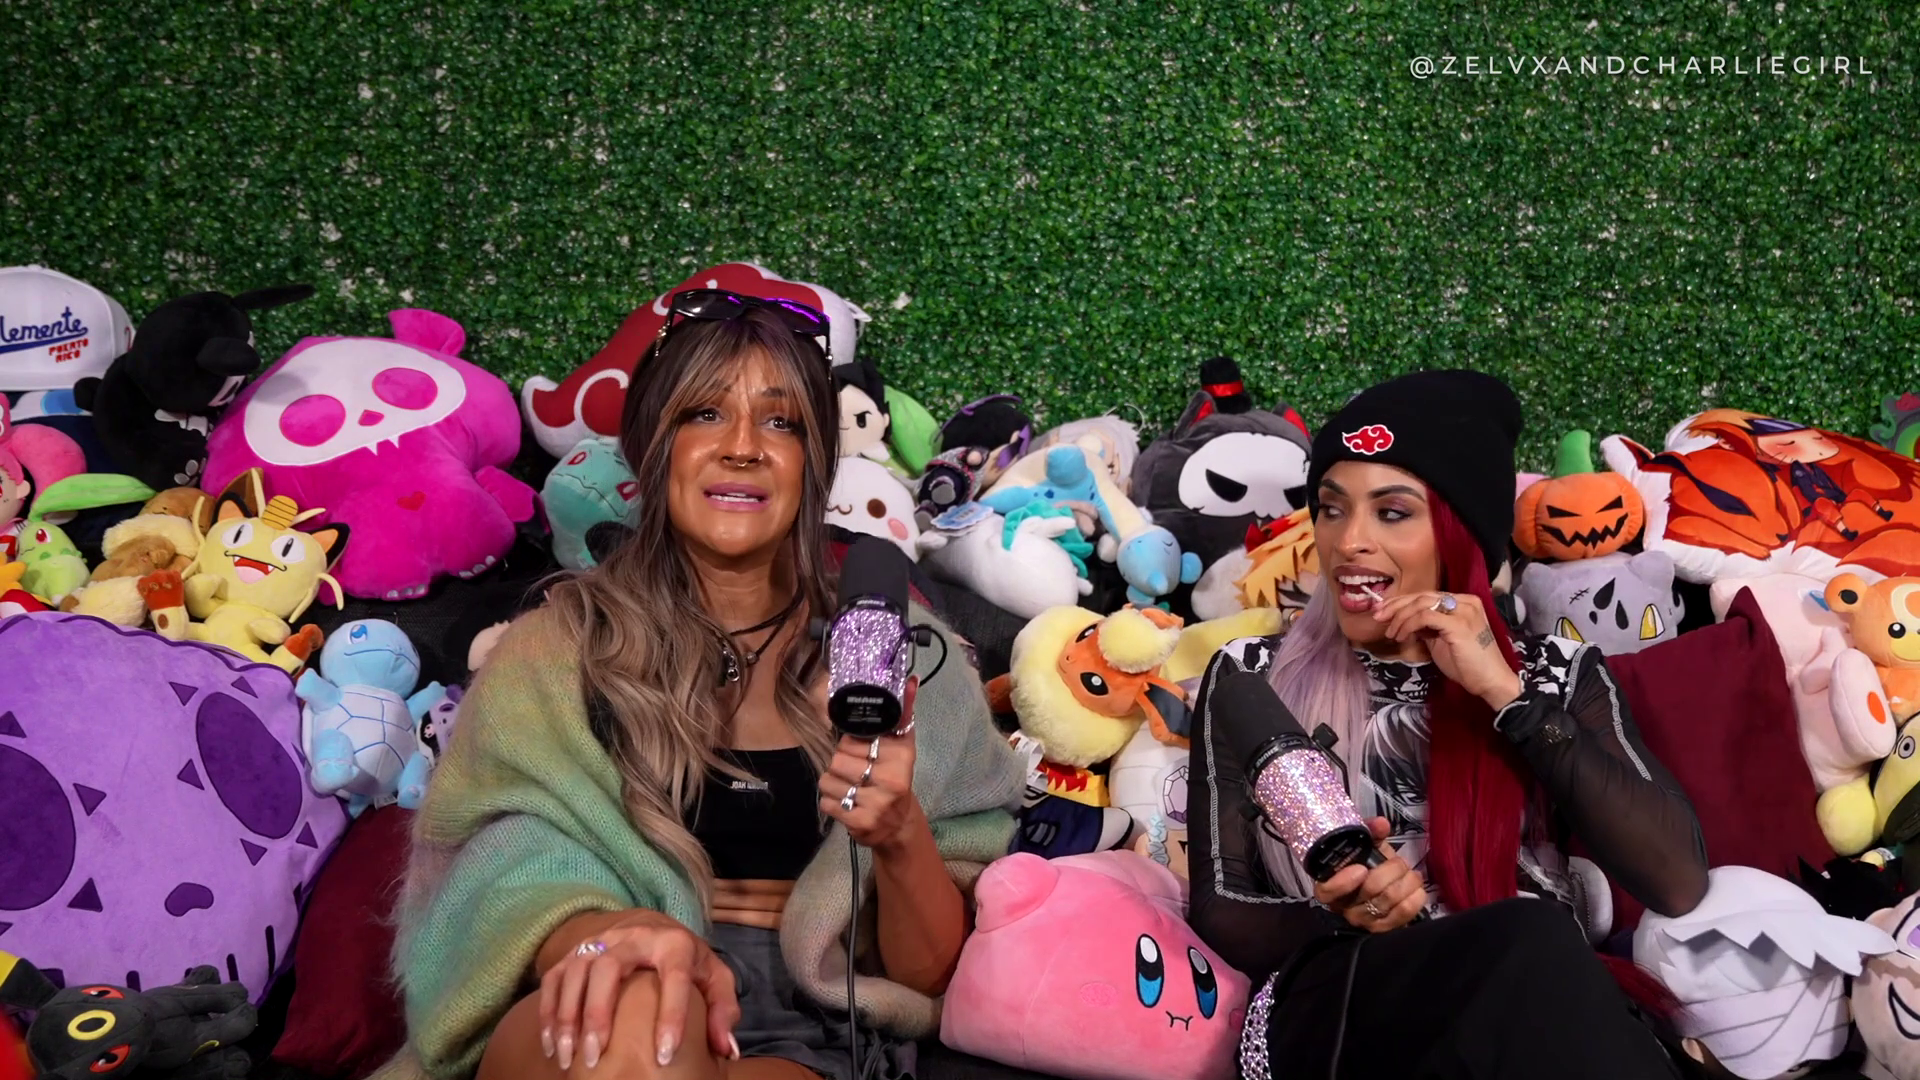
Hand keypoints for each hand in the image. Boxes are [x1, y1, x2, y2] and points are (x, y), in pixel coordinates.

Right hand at [538, 910, 739, 1071]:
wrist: (650, 924)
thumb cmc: (685, 960)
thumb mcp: (713, 977)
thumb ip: (722, 1009)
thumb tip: (726, 1049)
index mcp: (674, 944)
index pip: (674, 976)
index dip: (671, 1016)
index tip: (664, 1056)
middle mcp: (633, 937)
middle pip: (608, 968)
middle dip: (598, 1014)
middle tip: (595, 1057)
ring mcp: (599, 941)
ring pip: (575, 972)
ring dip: (566, 1016)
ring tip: (568, 1058)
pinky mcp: (575, 951)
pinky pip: (554, 978)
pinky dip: (548, 1012)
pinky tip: (551, 1045)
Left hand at [818, 678, 921, 851]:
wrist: (898, 825)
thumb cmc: (895, 779)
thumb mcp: (902, 747)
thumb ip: (902, 713)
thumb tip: (911, 679)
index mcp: (900, 756)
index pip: (852, 740)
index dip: (851, 745)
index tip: (864, 753)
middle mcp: (890, 780)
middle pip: (837, 759)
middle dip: (841, 766)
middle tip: (857, 773)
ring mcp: (875, 804)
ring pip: (828, 781)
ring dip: (834, 785)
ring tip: (851, 789)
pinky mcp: (860, 823)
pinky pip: (826, 803)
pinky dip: (831, 803)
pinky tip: (847, 804)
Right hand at [1313, 818, 1426, 932]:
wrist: (1384, 886)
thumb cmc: (1369, 865)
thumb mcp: (1366, 846)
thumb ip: (1370, 833)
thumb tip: (1381, 824)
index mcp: (1331, 884)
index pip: (1327, 891)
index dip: (1342, 882)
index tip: (1361, 868)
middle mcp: (1345, 906)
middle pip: (1370, 890)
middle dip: (1392, 869)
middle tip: (1399, 862)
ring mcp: (1364, 921)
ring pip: (1390, 899)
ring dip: (1407, 880)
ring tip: (1410, 873)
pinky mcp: (1385, 929)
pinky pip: (1404, 912)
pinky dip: (1416, 896)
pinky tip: (1417, 888)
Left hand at [1372, 590, 1522, 708]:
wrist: (1490, 682)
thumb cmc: (1467, 665)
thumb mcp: (1441, 641)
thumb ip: (1426, 627)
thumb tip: (1404, 621)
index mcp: (1463, 602)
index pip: (1427, 595)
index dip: (1402, 602)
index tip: (1382, 611)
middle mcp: (1465, 601)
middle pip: (1422, 596)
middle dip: (1395, 606)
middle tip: (1377, 617)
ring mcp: (1464, 611)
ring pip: (1421, 604)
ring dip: (1400, 617)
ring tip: (1391, 633)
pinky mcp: (1459, 624)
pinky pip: (1425, 617)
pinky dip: (1409, 624)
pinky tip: (1402, 636)